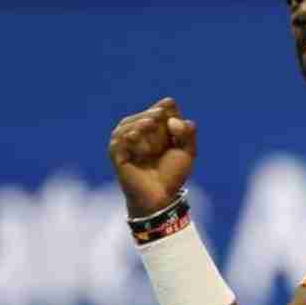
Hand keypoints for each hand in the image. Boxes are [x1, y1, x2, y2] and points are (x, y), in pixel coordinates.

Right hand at [107, 97, 196, 216]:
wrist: (161, 196)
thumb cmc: (172, 175)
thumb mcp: (188, 151)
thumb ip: (188, 131)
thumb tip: (171, 120)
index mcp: (156, 129)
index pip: (162, 108)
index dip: (169, 111)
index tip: (176, 125)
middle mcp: (138, 133)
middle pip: (144, 114)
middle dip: (153, 115)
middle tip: (160, 117)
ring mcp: (125, 144)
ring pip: (127, 124)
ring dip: (139, 121)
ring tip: (150, 123)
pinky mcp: (117, 156)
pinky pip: (118, 141)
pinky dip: (128, 138)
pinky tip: (139, 140)